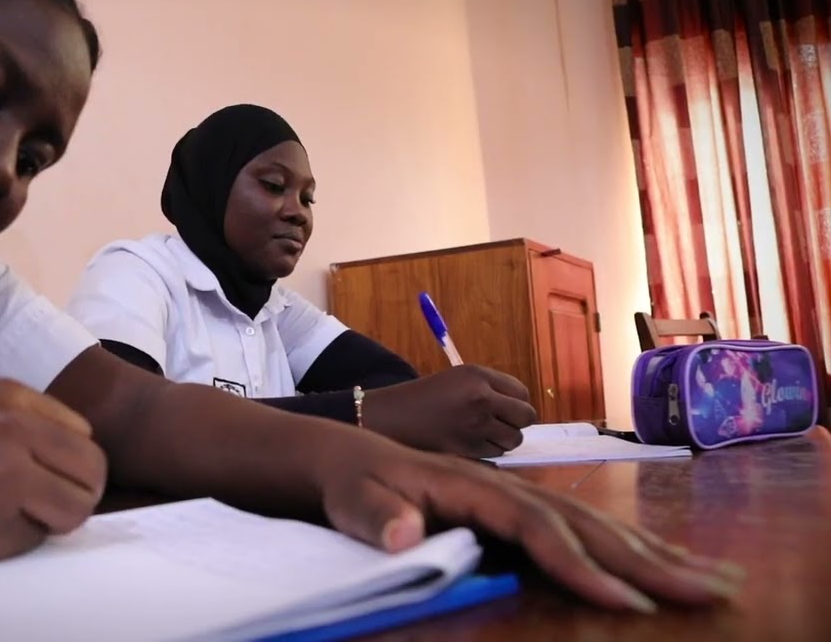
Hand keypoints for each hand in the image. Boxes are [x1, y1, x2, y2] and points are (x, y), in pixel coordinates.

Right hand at [0, 379, 106, 566]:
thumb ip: (23, 426)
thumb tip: (77, 456)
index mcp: (9, 396)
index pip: (82, 432)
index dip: (68, 458)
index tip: (44, 471)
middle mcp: (15, 430)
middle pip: (92, 468)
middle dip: (77, 490)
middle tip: (47, 503)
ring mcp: (8, 477)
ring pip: (78, 507)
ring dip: (56, 517)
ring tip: (15, 515)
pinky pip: (38, 537)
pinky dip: (18, 539)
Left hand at [313, 434, 743, 610]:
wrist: (343, 455)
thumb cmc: (348, 482)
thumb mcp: (349, 498)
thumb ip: (377, 516)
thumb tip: (408, 535)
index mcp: (470, 488)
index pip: (538, 529)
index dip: (582, 566)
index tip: (627, 603)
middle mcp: (503, 488)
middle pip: (587, 524)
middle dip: (651, 560)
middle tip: (716, 590)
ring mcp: (513, 497)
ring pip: (596, 525)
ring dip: (655, 553)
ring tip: (715, 578)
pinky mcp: (514, 511)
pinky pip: (580, 531)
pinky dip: (624, 549)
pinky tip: (656, 566)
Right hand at [360, 365, 536, 456]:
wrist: (389, 417)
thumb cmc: (422, 398)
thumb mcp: (457, 379)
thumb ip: (490, 389)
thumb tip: (522, 411)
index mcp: (478, 376)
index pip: (523, 392)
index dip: (515, 402)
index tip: (503, 408)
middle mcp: (481, 398)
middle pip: (526, 417)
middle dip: (515, 423)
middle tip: (496, 425)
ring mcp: (476, 426)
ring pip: (513, 440)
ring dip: (502, 440)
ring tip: (478, 435)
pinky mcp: (468, 451)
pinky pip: (495, 455)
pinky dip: (487, 454)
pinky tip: (467, 445)